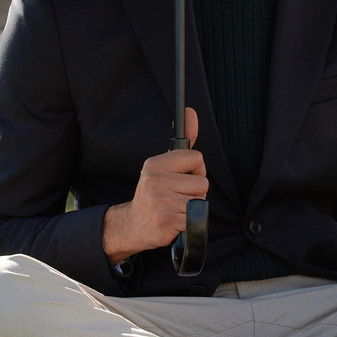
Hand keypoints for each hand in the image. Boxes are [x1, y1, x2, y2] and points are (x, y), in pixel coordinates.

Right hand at [102, 107, 207, 265]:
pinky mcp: (166, 220)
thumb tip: (191, 111)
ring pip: (201, 201)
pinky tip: (174, 221)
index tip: (182, 179)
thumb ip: (184, 142)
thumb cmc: (155, 194)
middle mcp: (154, 180)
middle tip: (176, 198)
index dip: (195, 171)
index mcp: (155, 164)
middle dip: (195, 193)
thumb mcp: (165, 166)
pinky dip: (189, 224)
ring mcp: (159, 200)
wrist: (133, 226)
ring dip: (192, 209)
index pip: (196, 158)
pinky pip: (196, 219)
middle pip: (202, 182)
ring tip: (175, 209)